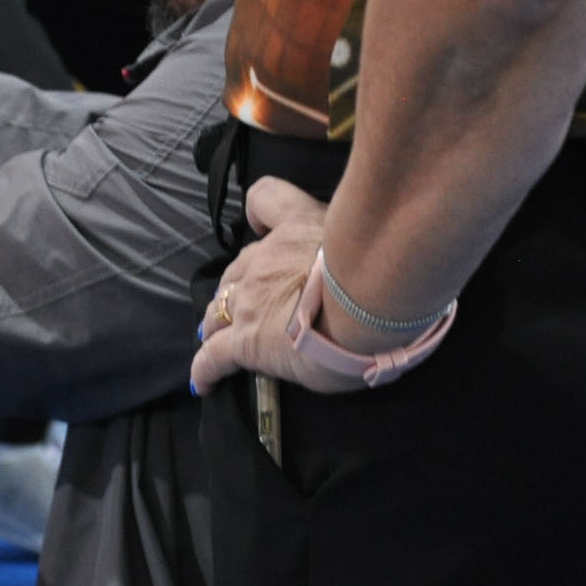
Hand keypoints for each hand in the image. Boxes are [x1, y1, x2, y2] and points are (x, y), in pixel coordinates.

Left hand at [190, 178, 369, 396]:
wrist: (368, 302)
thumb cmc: (381, 268)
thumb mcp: (368, 232)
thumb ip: (356, 234)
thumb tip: (372, 245)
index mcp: (298, 227)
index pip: (265, 201)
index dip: (261, 217)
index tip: (262, 227)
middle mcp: (266, 259)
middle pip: (237, 268)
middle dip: (237, 284)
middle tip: (245, 303)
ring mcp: (251, 301)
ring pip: (218, 309)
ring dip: (216, 321)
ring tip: (214, 336)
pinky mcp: (247, 341)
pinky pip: (214, 357)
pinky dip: (205, 371)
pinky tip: (204, 384)